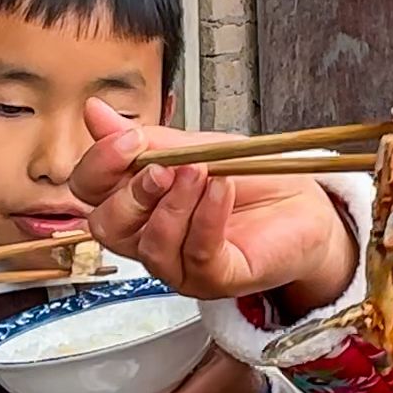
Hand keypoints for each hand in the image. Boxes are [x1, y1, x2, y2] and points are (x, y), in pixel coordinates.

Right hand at [71, 99, 360, 309]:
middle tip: (163, 166)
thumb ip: (144, 139)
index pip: (90, 191)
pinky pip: (198, 254)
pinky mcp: (216, 280)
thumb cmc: (247, 179)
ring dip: (174, 204)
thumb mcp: (192, 147)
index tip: (128, 139)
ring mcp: (181, 266)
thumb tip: (94, 112)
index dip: (100, 165)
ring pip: (151, 247)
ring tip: (200, 172)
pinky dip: (207, 218)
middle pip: (108, 227)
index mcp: (136, 204)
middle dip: (132, 192)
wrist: (303, 204)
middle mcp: (150, 239)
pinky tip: (221, 190)